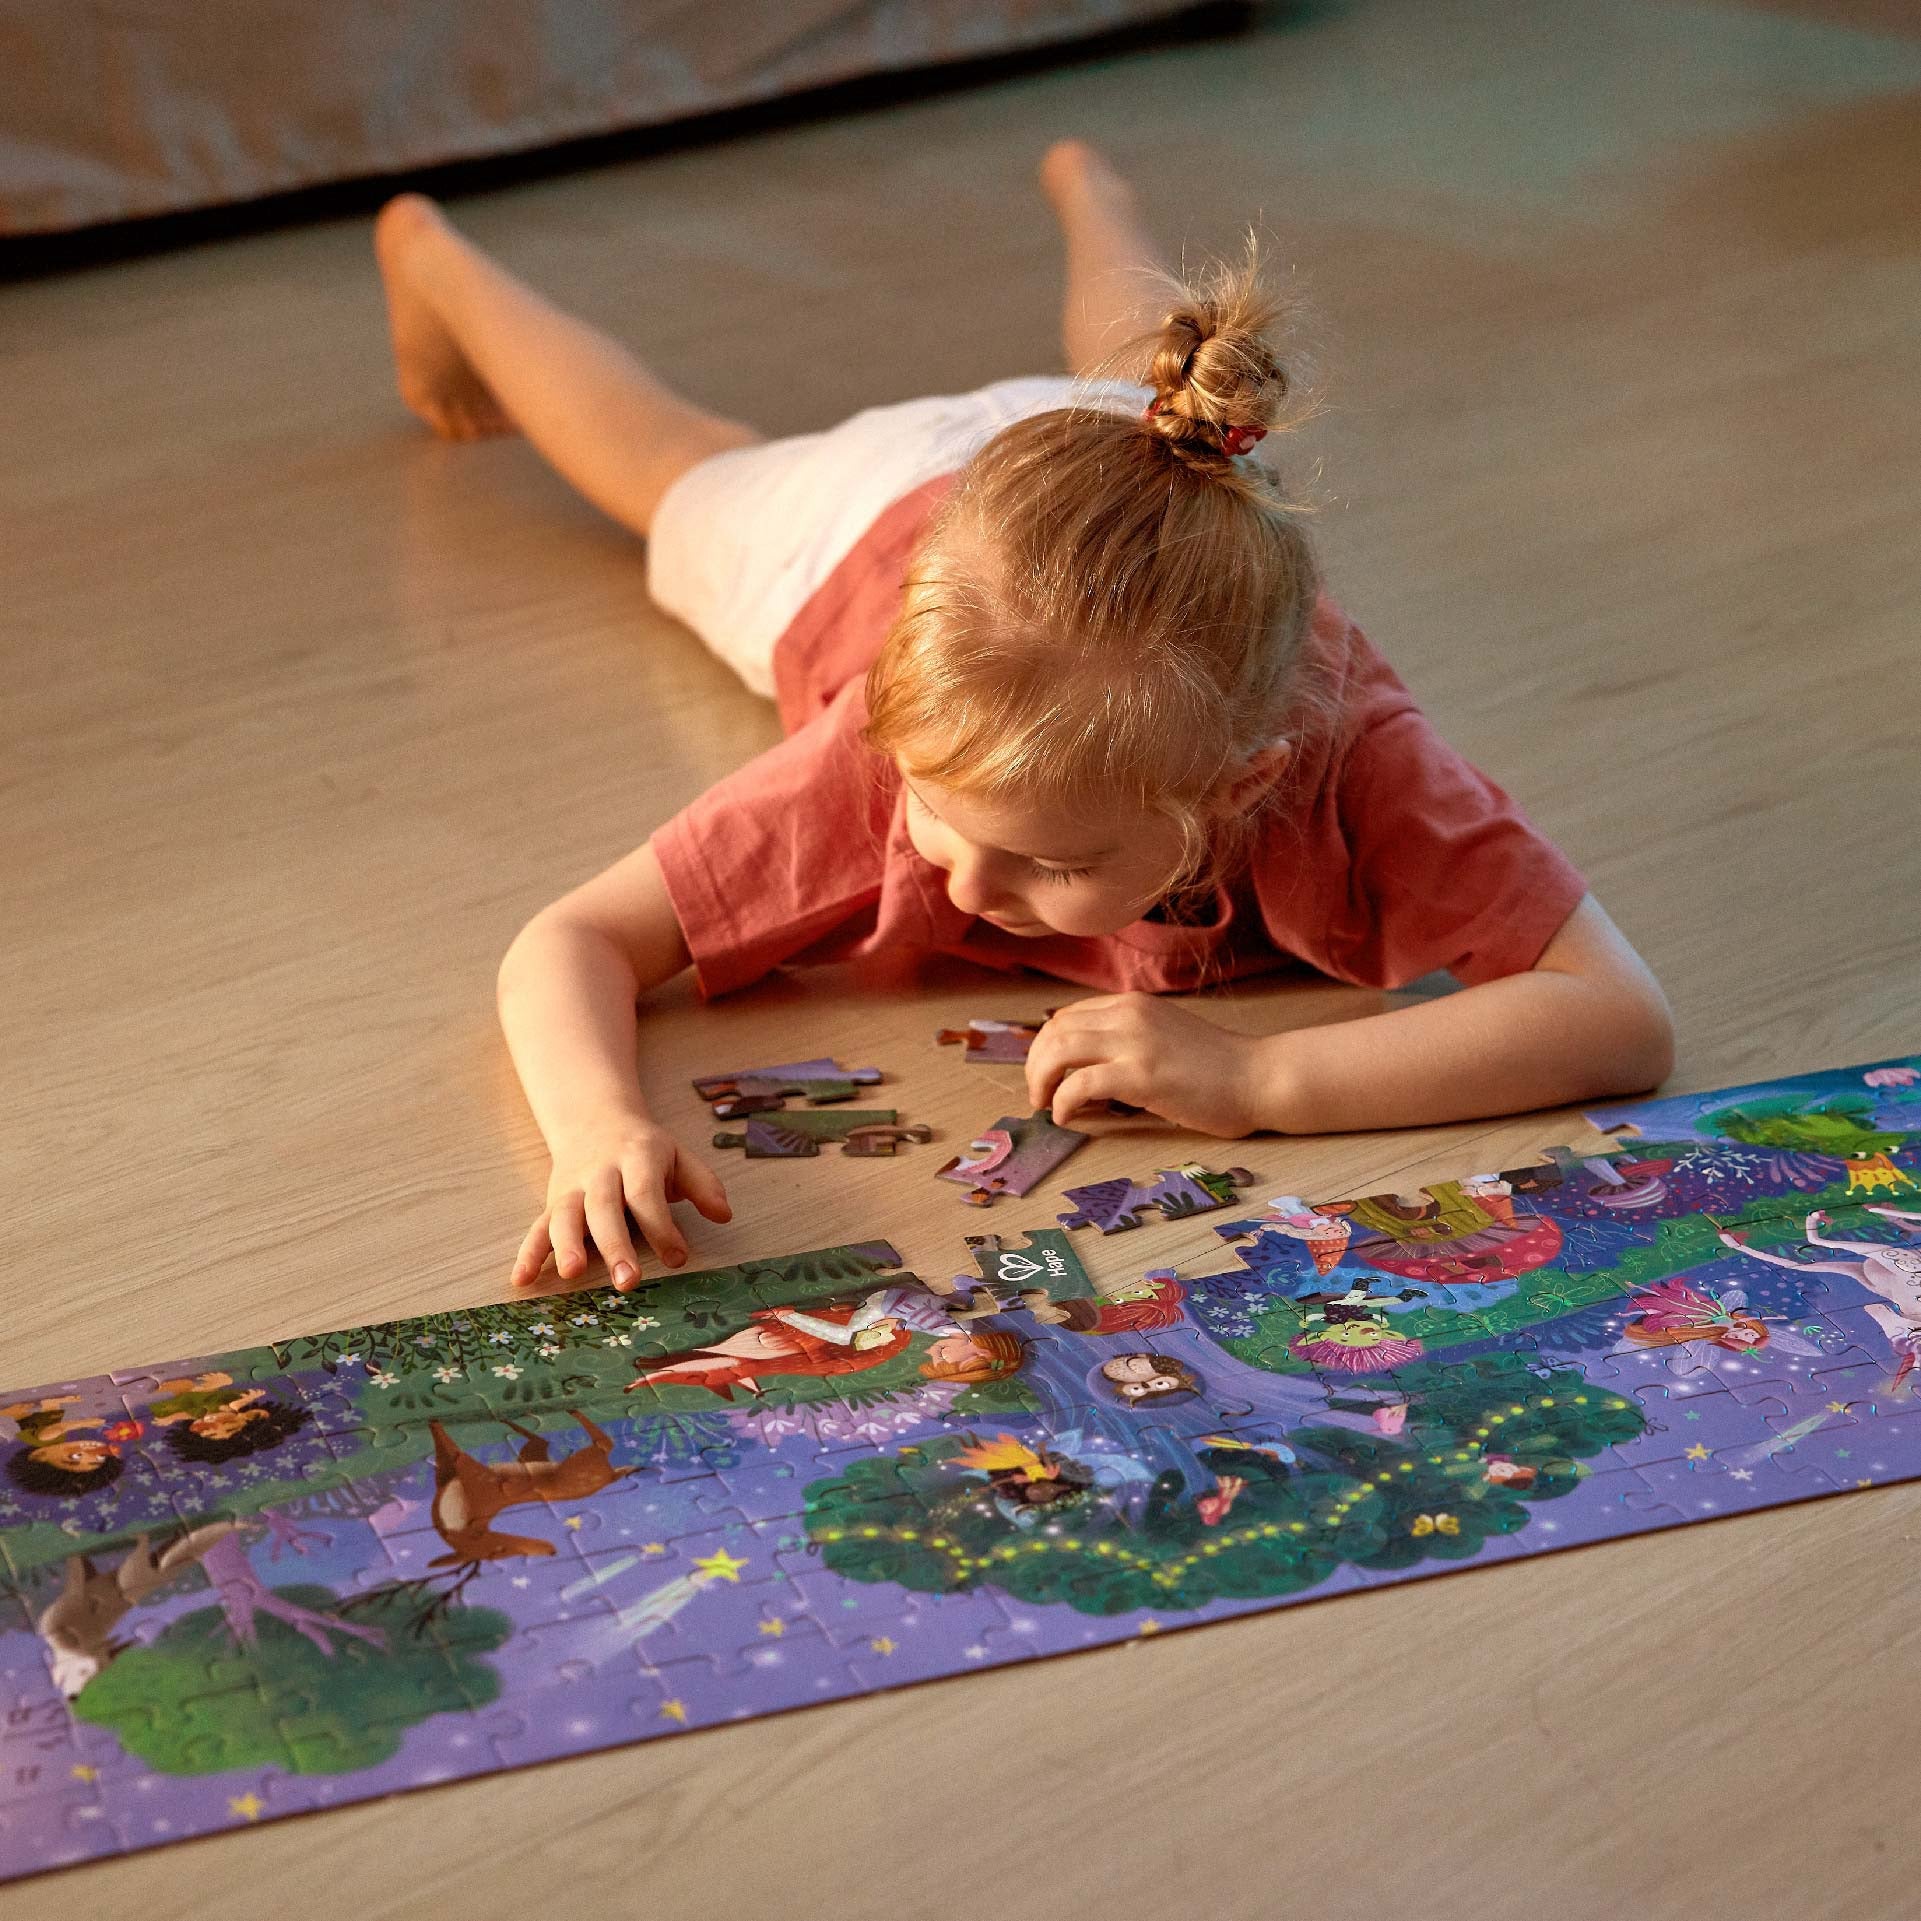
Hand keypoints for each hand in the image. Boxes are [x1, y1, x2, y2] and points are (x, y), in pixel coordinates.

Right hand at [512, 1118, 731, 1291]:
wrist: (594, 1120)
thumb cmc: (644, 1150)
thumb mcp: (678, 1156)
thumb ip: (703, 1184)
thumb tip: (724, 1214)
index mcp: (637, 1158)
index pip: (646, 1193)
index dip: (661, 1226)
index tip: (677, 1258)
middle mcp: (600, 1173)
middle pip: (604, 1208)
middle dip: (614, 1244)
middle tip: (627, 1281)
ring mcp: (572, 1188)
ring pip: (564, 1215)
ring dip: (566, 1245)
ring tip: (572, 1273)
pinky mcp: (552, 1203)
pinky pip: (537, 1227)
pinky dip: (528, 1253)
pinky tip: (521, 1279)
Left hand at [1025, 994, 1271, 1136]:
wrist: (1259, 1076)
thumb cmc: (1218, 1067)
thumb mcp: (1163, 1037)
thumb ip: (1126, 1042)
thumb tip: (1082, 1073)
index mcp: (1132, 1004)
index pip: (1066, 1016)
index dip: (1045, 1047)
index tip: (1045, 1075)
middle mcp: (1128, 1014)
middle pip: (1054, 1031)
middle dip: (1035, 1065)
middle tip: (1037, 1095)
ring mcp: (1134, 1042)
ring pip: (1059, 1051)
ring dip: (1041, 1080)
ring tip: (1045, 1105)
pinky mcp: (1141, 1074)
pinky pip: (1080, 1084)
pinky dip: (1062, 1102)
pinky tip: (1066, 1118)